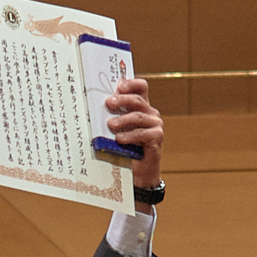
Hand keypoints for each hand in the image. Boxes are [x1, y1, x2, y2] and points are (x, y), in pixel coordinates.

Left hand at [104, 77, 163, 195]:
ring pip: (138, 116)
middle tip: (108, 103)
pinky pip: (143, 133)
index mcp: (142, 108)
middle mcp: (151, 114)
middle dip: (122, 99)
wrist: (140, 172)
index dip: (131, 83)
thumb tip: (98, 104)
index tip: (118, 85)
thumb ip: (114, 116)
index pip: (141, 88)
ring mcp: (156, 125)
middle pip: (138, 100)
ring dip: (123, 119)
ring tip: (110, 125)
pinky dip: (130, 136)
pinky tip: (119, 140)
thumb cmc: (127, 149)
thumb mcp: (119, 130)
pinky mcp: (157, 138)